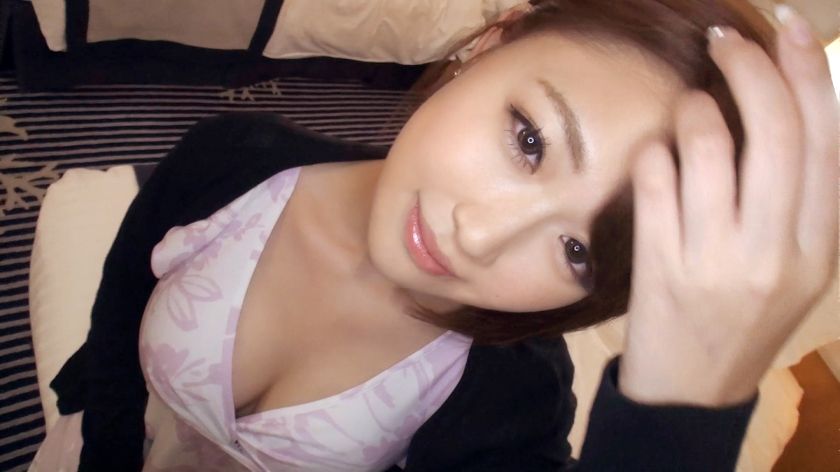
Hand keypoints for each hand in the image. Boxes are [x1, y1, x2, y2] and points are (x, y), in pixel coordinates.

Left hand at [618, 10, 837, 406]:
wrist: (693, 391)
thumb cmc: (744, 318)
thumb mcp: (795, 268)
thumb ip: (798, 201)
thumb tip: (785, 108)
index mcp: (819, 247)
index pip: (822, 141)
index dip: (806, 74)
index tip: (786, 28)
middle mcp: (775, 251)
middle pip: (775, 134)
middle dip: (749, 69)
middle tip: (723, 39)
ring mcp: (716, 261)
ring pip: (710, 149)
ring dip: (692, 108)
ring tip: (686, 106)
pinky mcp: (662, 270)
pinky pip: (656, 183)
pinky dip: (654, 152)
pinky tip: (655, 153)